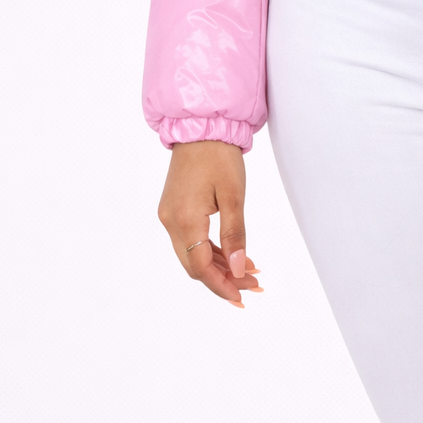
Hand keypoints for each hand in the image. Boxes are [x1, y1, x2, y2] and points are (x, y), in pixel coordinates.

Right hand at [158, 140, 261, 307]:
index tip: (243, 297)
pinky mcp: (174, 209)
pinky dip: (211, 249)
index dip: (222, 286)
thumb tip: (239, 270)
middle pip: (194, 265)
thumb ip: (235, 234)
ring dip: (219, 265)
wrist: (200, 126)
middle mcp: (171, 222)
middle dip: (223, 279)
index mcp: (185, 220)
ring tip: (249, 272)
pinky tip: (233, 254)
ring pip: (192, 254)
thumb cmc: (219, 155)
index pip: (201, 267)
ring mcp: (170, 215)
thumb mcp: (234, 195)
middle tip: (252, 285)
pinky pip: (191, 239)